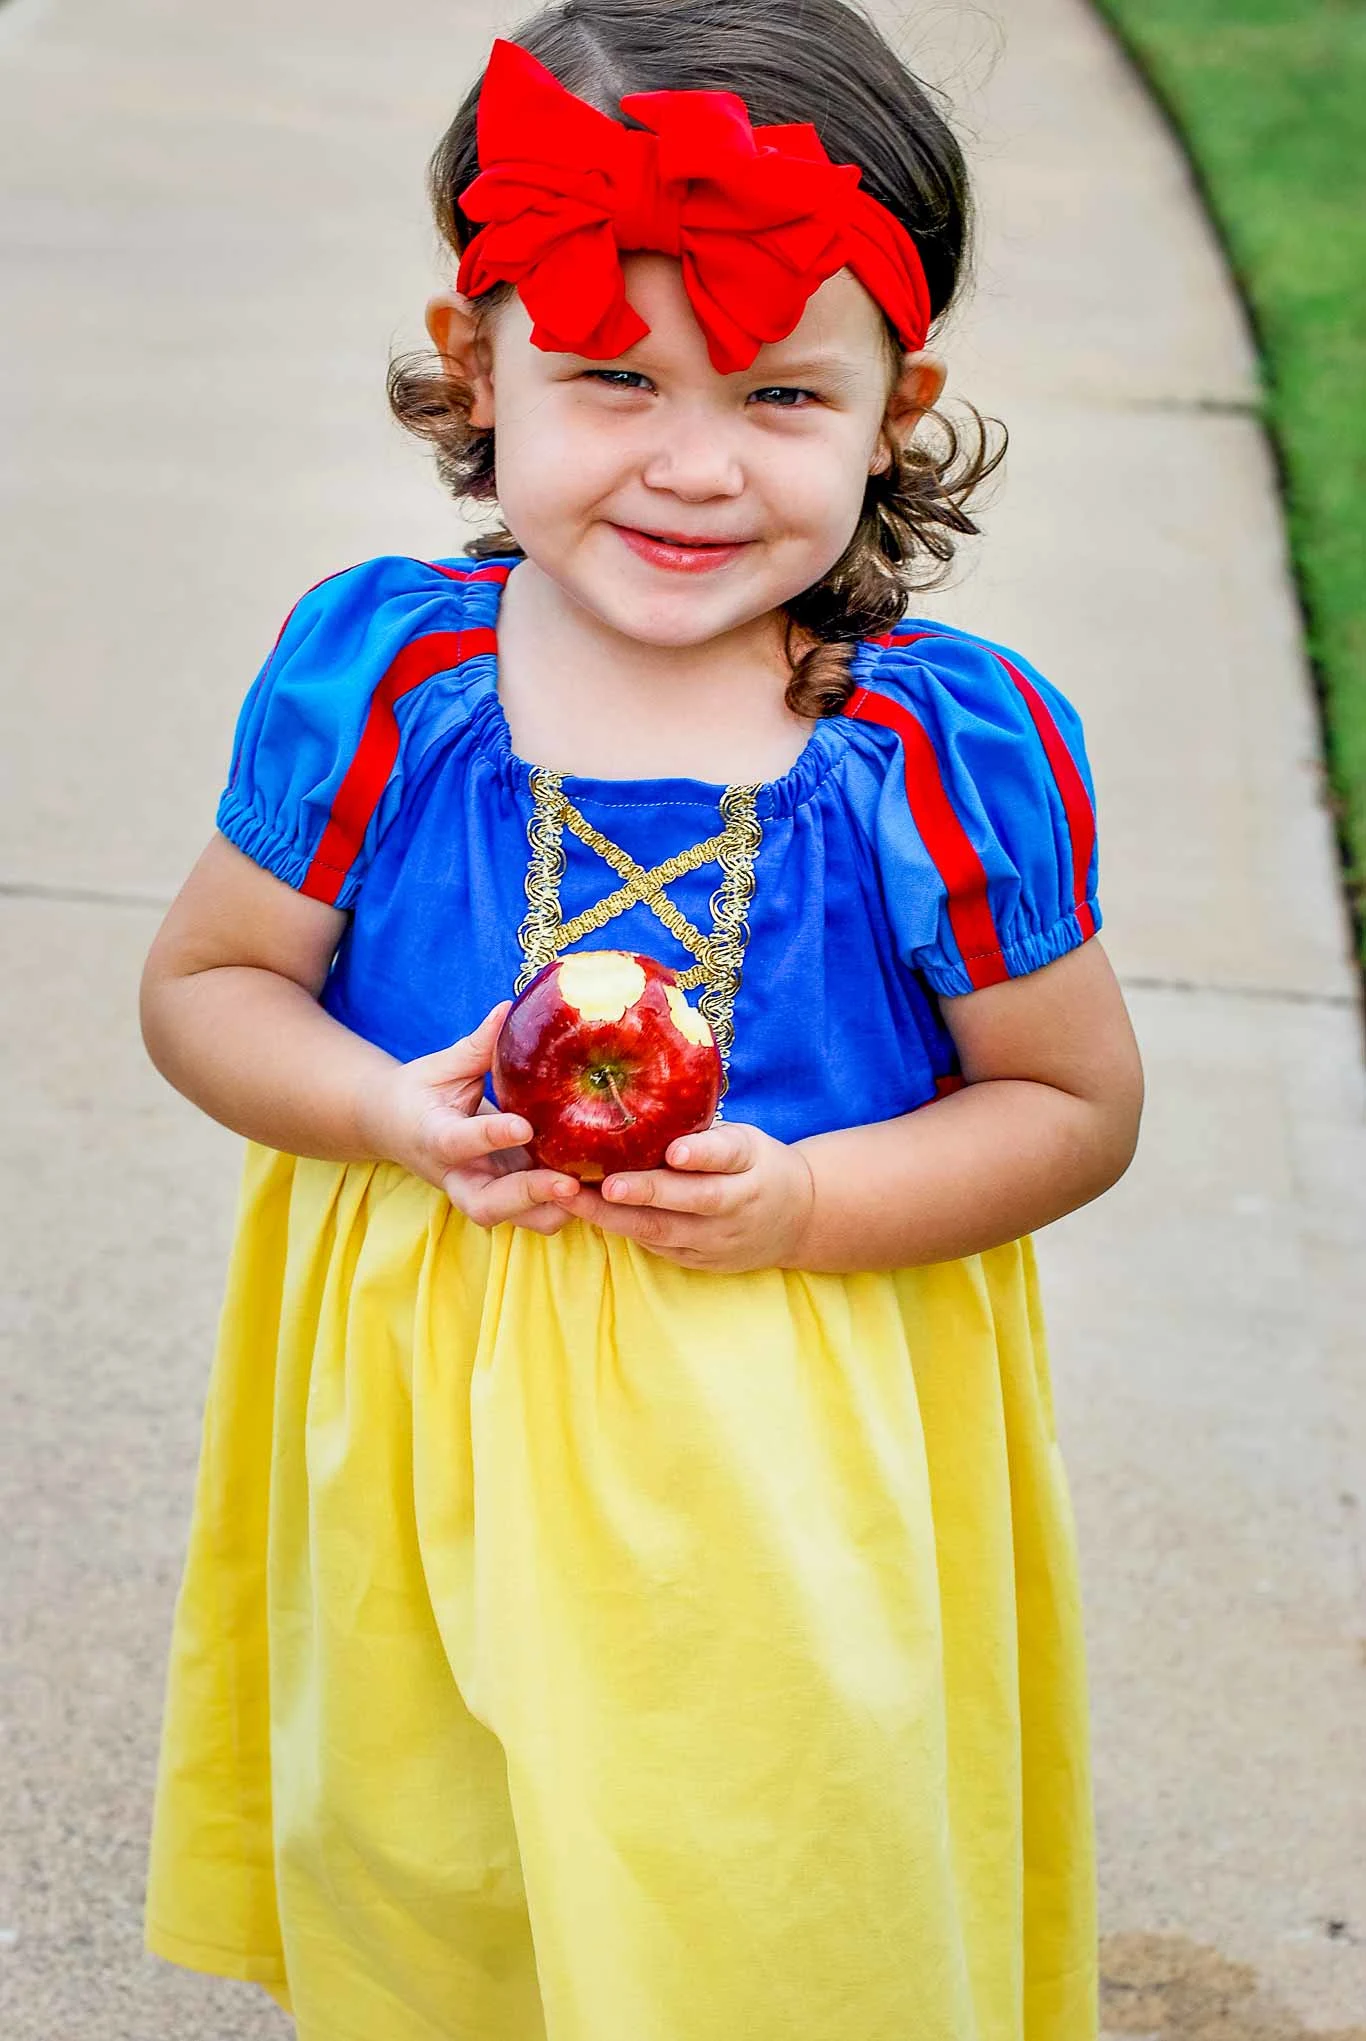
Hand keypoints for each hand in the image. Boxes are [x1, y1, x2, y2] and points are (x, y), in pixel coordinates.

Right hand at [355, 1004, 579, 1234]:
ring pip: (514, 1219)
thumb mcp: (439, 1067)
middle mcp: (457, 1175)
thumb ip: (476, 1047)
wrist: (394, 1128)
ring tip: (593, 1188)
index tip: (524, 1126)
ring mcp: (480, 1191)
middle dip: (527, 1196)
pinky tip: (599, 1186)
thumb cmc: (419, 1093)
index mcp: (434, 1137)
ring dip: (553, 1209)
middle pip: (486, 1205)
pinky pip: (534, 1213)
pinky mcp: (503, 1196)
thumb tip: (508, 1009)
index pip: (458, 1142)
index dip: (490, 1137)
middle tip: (566, 1183)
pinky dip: (565, 1207)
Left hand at [564, 1122, 815, 1273]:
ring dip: (613, 1216)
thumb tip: (654, 1111)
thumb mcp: (749, 1142)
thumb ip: (711, 1138)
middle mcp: (735, 1207)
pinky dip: (622, 1229)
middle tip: (605, 1183)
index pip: (726, 1156)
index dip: (701, 1154)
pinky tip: (587, 1213)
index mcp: (750, 1167)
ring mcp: (716, 1241)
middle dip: (644, 1193)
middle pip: (688, 1201)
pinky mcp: (700, 1261)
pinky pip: (656, 1246)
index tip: (675, 1151)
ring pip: (661, 1231)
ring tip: (571, 1198)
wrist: (798, 1221)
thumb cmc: (760, 1168)